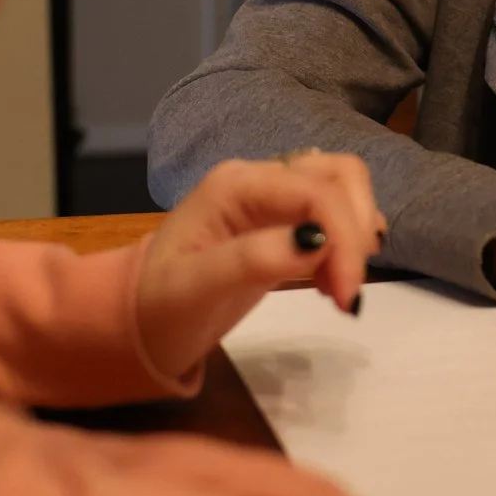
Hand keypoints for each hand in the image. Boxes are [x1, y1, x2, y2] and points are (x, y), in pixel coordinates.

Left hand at [135, 154, 383, 376]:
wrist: (138, 321)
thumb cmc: (160, 307)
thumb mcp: (195, 289)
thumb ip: (252, 260)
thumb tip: (315, 241)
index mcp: (235, 185)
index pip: (314, 191)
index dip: (344, 237)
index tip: (347, 296)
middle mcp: (259, 179)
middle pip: (338, 175)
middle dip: (356, 230)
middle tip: (346, 293)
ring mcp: (272, 197)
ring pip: (342, 188)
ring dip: (356, 232)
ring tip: (338, 286)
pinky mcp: (282, 220)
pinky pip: (333, 211)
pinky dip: (348, 239)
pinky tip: (333, 276)